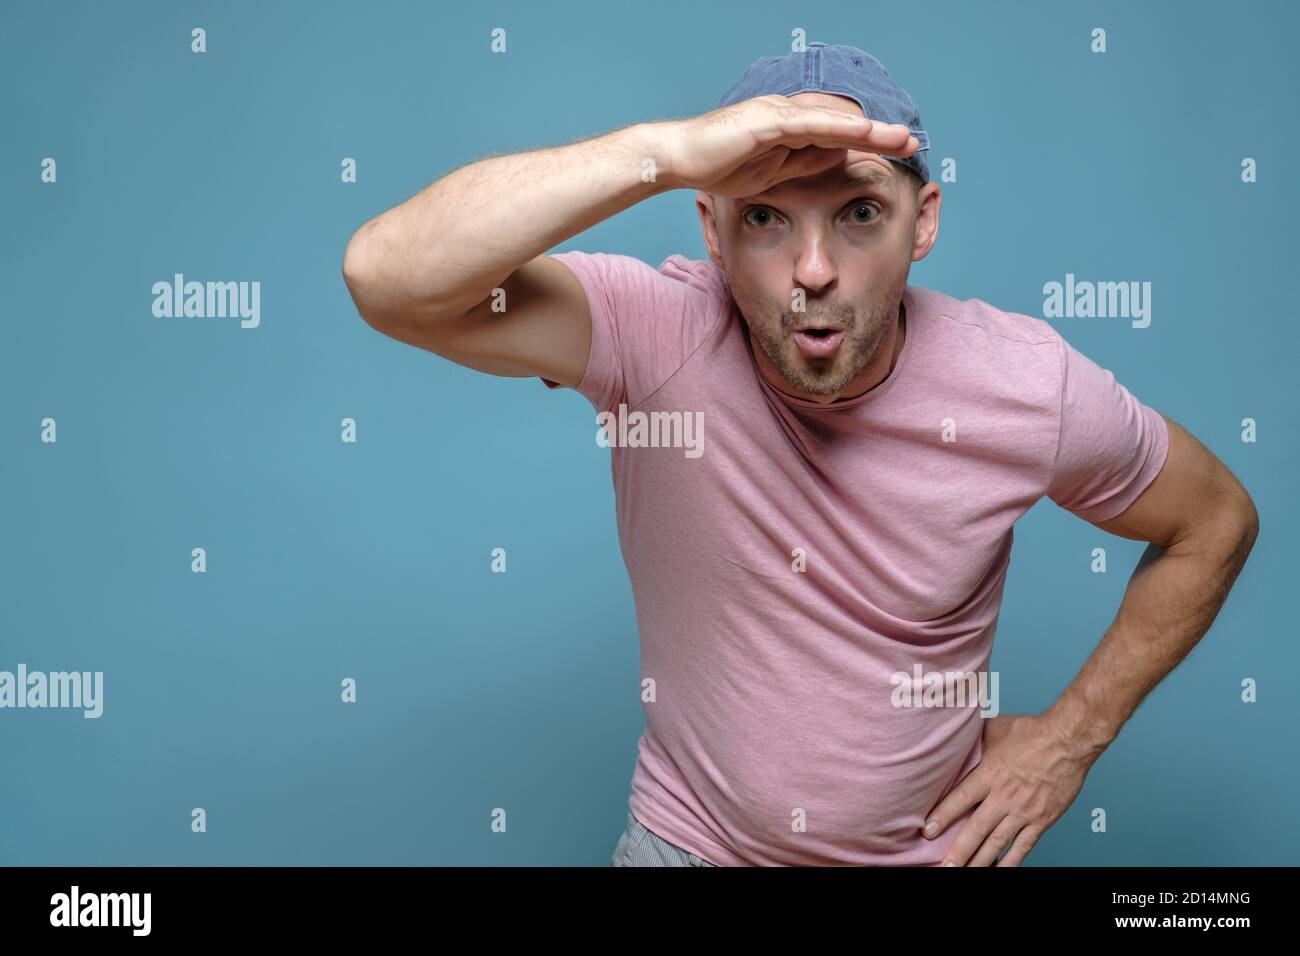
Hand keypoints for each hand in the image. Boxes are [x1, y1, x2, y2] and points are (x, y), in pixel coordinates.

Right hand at [655, 93, 918, 197]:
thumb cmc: (717, 166)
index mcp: (788, 127)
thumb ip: (802, 162)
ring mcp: (776, 114)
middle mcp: (786, 114)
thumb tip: (837, 156)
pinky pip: (809, 124)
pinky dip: (838, 127)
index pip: (837, 132)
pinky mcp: (765, 122)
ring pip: (832, 119)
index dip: (868, 140)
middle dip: (878, 132)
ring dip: (868, 128)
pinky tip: (862, 132)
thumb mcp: (771, 173)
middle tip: (912, 141)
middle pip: (842, 121)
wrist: (678, 159)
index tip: (897, 151)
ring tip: (900, 137)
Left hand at [921, 713, 1096, 865]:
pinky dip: (1010, 862)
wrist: (1070, 740)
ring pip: (997, 843)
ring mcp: (1024, 811)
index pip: (960, 799)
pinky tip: (999, 871)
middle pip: (976, 829)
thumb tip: (957, 733)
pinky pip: (1023, 846)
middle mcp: (1004, 796)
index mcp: (990, 773)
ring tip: (963, 873)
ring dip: (979, 861)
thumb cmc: (1033, 730)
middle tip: (944, 867)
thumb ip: (975, 739)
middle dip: (958, 851)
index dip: (942, 816)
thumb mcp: (995, 728)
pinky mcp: (1042, 820)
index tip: (927, 831)